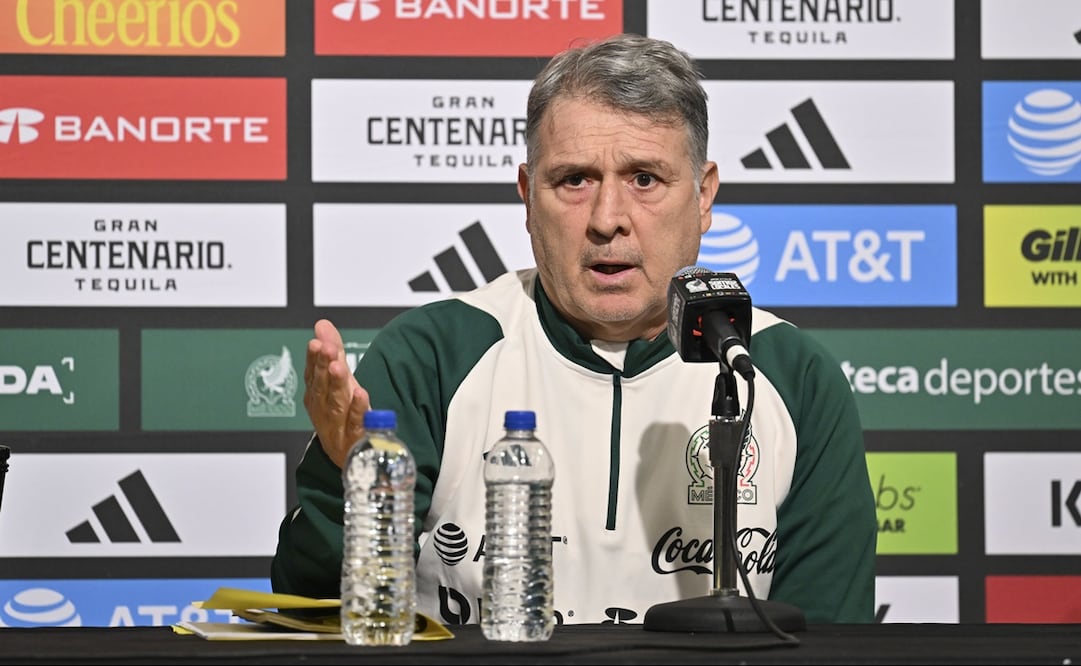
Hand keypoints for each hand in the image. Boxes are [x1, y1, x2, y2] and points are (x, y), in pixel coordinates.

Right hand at [303, 319, 369, 468]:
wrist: (354, 456)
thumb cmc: (344, 415)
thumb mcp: (340, 381)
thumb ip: (333, 353)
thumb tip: (322, 324)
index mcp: (316, 395)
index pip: (313, 373)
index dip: (314, 359)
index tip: (317, 343)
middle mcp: (322, 411)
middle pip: (322, 388)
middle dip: (323, 368)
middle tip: (328, 350)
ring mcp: (337, 427)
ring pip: (335, 404)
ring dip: (336, 385)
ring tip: (338, 367)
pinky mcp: (354, 440)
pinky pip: (356, 424)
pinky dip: (358, 410)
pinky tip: (361, 395)